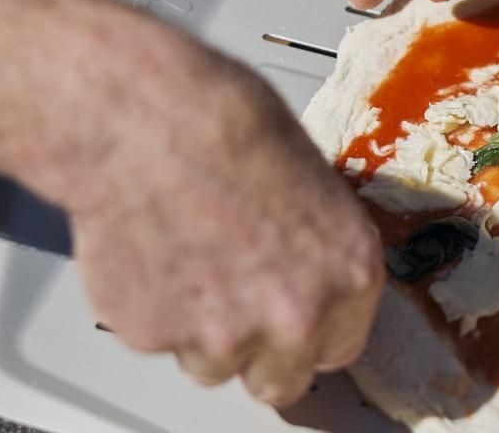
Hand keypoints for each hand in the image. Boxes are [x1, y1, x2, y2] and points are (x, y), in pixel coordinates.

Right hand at [0, 0, 386, 407]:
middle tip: (237, 304)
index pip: (342, 347)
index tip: (296, 322)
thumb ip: (318, 245)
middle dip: (262, 350)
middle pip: (283, 380)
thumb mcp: (313, 177)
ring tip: (188, 259)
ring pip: (214, 365)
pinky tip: (153, 251)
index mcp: (351, 272)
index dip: (313, 333)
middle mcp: (297, 315)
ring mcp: (225, 335)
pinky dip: (151, 309)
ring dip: (201, 330)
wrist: (147, 119)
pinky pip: (157, 341)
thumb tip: (311, 261)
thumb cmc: (227, 123)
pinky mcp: (156, 336)